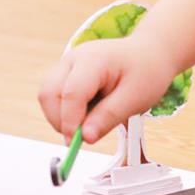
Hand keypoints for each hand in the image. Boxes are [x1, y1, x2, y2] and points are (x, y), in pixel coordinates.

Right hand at [36, 37, 175, 143]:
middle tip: (82, 136)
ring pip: (46, 96)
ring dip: (60, 117)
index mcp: (93, 59)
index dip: (71, 121)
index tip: (78, 141)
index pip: (72, 93)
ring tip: (90, 121)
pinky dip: (64, 112)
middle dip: (60, 120)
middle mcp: (73, 59)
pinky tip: (87, 113)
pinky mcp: (65, 74)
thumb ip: (109, 116)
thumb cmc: (145, 70)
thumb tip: (85, 137)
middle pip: (48, 93)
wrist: (148, 54)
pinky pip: (53, 97)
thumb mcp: (136, 98)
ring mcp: (66, 65)